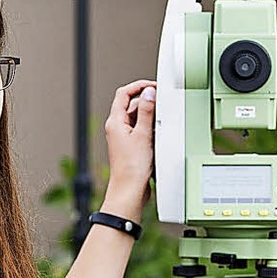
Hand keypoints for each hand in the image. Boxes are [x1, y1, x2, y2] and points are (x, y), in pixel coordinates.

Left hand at [101, 80, 155, 222]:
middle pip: (131, 104)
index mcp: (115, 122)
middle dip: (146, 102)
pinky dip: (150, 128)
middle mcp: (117, 128)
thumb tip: (148, 93)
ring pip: (137, 118)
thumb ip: (146, 111)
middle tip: (161, 103)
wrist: (130, 190)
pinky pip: (141, 130)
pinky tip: (158, 135)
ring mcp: (124, 137)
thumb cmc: (131, 168)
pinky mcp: (131, 146)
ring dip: (149, 116)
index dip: (138, 86)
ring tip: (160, 122)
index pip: (124, 94)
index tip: (153, 86)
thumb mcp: (143, 135)